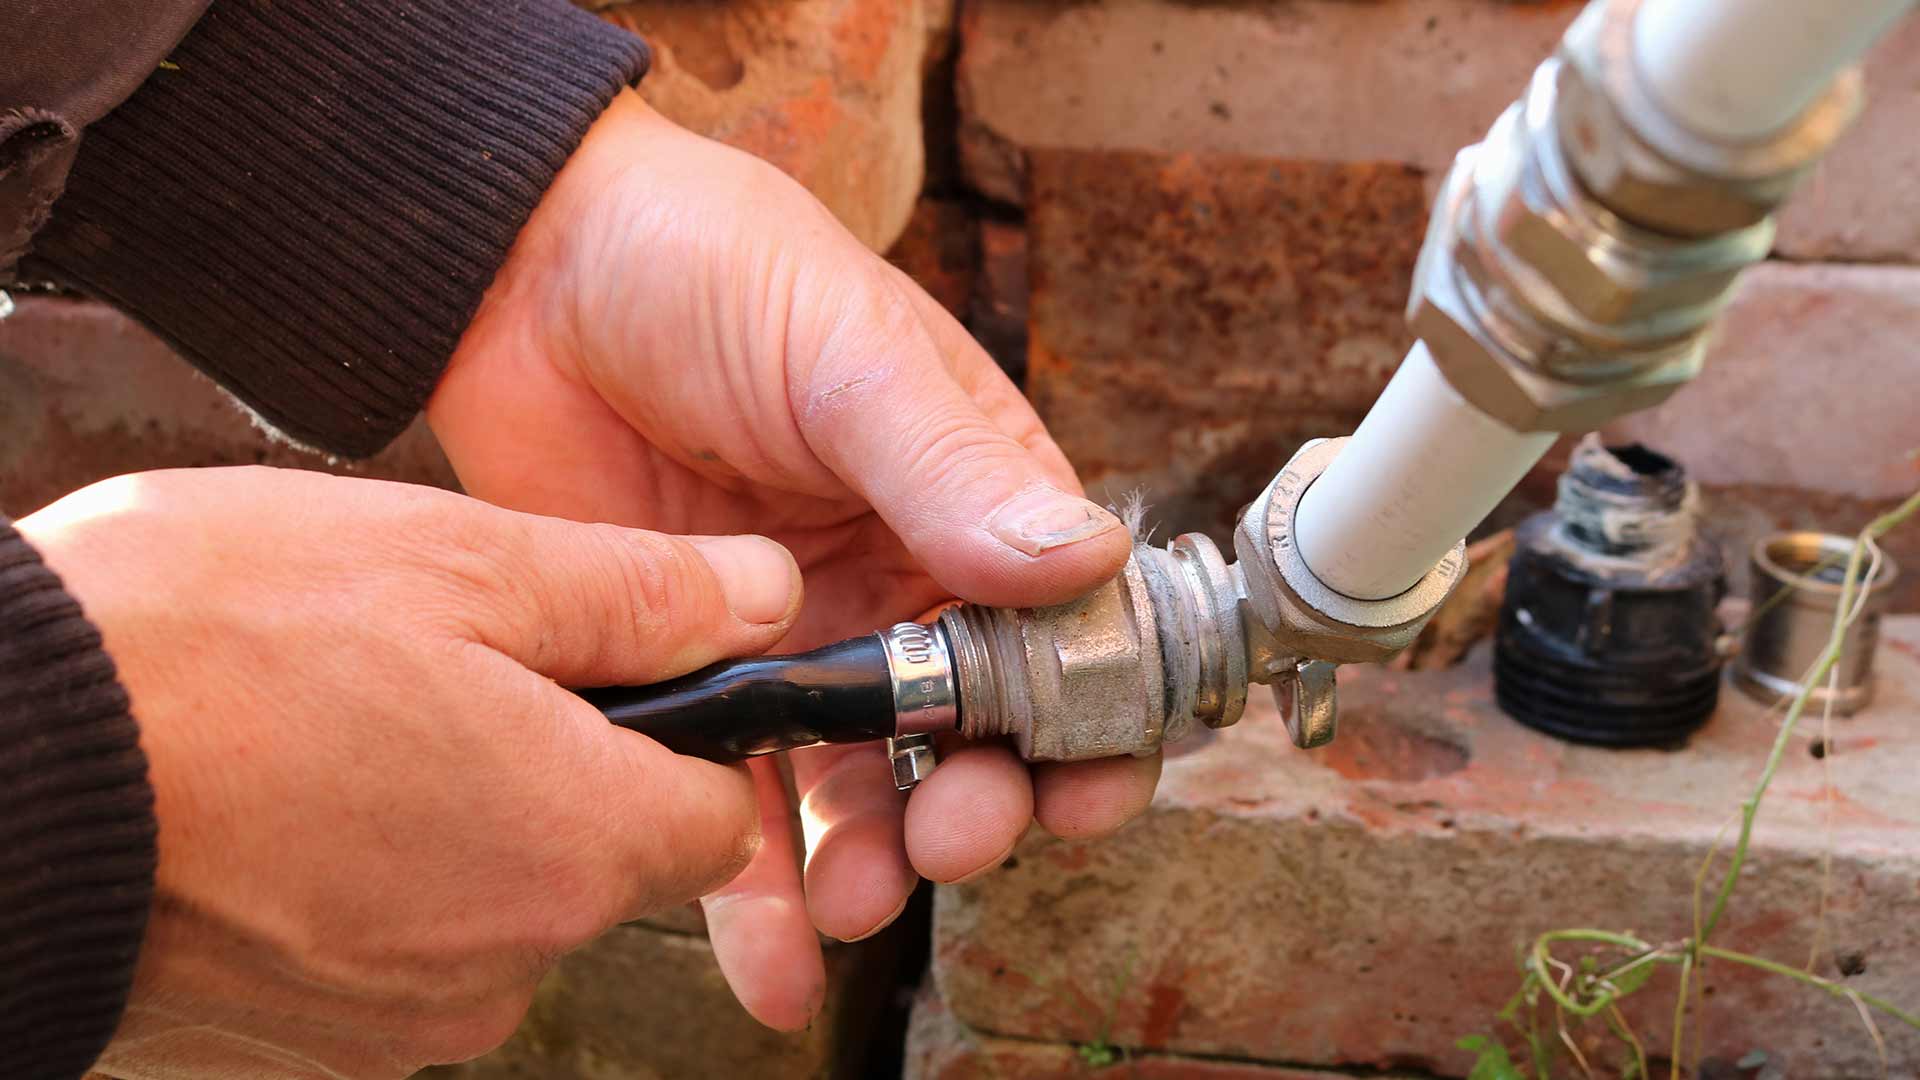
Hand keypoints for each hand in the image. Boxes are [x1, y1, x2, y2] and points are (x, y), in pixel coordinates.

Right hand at [19, 466, 802, 1077]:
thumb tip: (760, 594)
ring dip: (453, 811)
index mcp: (577, 842)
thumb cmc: (203, 651)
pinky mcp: (308, 1032)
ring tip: (339, 718)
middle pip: (605, 856)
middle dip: (558, 761)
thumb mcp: (456, 563)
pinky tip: (287, 790)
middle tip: (445, 663)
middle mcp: (510, 956)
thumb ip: (637, 593)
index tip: (629, 672)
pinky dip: (367, 872)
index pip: (721, 816)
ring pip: (497, 896)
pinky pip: (395, 942)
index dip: (691, 734)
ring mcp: (401, 1012)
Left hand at [427, 90, 1162, 1029]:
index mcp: (970, 501)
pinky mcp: (697, 682)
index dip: (1092, 725)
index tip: (1078, 788)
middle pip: (976, 738)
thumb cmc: (710, 268)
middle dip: (979, 805)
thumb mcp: (848, 353)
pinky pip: (740, 810)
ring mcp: (799, 644)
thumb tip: (1079, 561)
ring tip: (853, 898)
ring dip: (876, 863)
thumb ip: (951, 468)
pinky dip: (762, 900)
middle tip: (949, 835)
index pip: (1072, 635)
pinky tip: (777, 967)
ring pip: (866, 790)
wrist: (526, 271)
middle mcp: (901, 586)